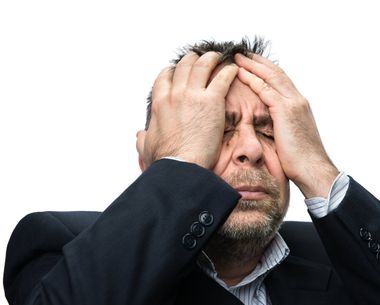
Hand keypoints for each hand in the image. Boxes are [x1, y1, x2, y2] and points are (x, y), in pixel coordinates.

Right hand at [140, 52, 237, 168]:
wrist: (181, 166)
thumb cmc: (165, 160)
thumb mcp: (146, 147)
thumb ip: (143, 138)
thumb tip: (140, 134)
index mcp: (160, 103)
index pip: (165, 77)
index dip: (173, 70)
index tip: (179, 70)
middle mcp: (175, 94)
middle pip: (184, 66)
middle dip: (192, 59)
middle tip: (200, 58)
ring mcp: (193, 95)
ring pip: (202, 65)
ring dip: (211, 58)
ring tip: (217, 57)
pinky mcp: (212, 101)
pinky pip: (222, 78)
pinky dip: (229, 71)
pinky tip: (233, 69)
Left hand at [234, 53, 338, 197]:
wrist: (312, 168)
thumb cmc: (301, 160)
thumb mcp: (291, 137)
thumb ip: (282, 126)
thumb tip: (270, 128)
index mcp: (300, 105)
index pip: (282, 81)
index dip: (267, 70)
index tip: (254, 64)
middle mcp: (298, 100)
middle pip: (276, 73)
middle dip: (258, 62)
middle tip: (244, 54)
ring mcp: (293, 103)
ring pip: (270, 76)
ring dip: (252, 65)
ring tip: (238, 58)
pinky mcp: (285, 111)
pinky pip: (265, 90)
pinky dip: (252, 79)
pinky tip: (240, 74)